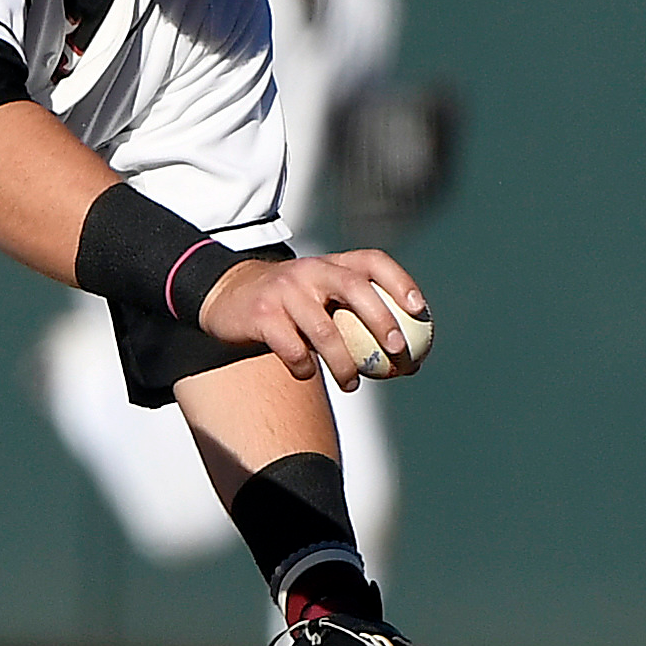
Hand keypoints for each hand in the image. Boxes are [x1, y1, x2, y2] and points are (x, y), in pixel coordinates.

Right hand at [196, 249, 426, 390]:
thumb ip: (356, 318)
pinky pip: (293, 349)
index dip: (400, 282)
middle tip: (396, 351)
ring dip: (344, 364)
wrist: (227, 296)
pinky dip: (304, 368)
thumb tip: (409, 361)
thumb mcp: (320, 298)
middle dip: (381, 320)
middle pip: (354, 288)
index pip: (373, 262)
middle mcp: (311, 270)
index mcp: (331, 264)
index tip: (419, 310)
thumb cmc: (289, 306)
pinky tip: (306, 374)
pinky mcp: (262, 315)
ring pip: (324, 331)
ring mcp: (285, 290)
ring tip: (352, 384)